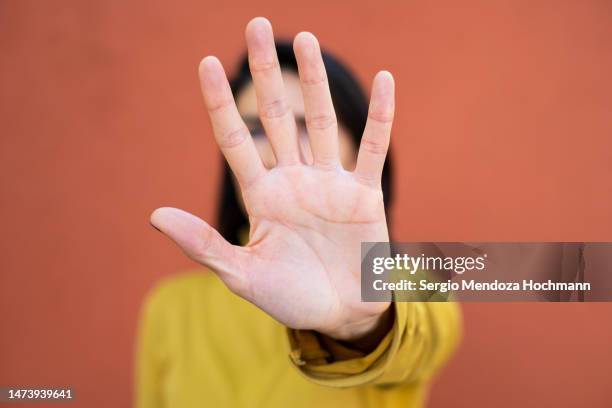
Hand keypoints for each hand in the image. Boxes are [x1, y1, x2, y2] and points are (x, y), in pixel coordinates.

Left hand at [150, 17, 394, 340]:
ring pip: (321, 122)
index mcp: (261, 197)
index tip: (203, 63)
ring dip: (314, 81)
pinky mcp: (364, 194)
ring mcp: (329, 184)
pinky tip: (385, 79)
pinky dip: (381, 116)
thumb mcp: (241, 275)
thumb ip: (203, 243)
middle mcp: (293, 181)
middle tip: (256, 26)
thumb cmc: (289, 297)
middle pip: (277, 116)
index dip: (219, 102)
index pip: (234, 140)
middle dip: (266, 73)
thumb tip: (154, 214)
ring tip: (305, 39)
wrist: (339, 315)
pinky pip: (373, 148)